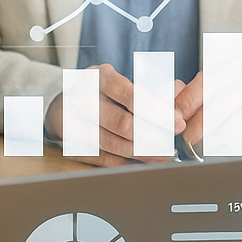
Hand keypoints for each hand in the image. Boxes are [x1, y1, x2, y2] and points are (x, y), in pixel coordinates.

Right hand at [44, 64, 184, 165]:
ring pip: (115, 145)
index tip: (178, 121)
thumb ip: (151, 88)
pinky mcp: (72, 146)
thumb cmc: (101, 92)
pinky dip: (128, 163)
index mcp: (98, 78)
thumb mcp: (122, 81)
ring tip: (164, 155)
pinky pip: (105, 160)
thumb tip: (178, 92)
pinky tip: (145, 162)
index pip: (131, 94)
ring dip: (144, 153)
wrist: (63, 105)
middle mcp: (83, 99)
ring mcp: (74, 124)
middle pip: (124, 124)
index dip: (157, 111)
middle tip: (172, 142)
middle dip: (154, 135)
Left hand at [176, 61, 241, 153]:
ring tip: (203, 149)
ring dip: (214, 141)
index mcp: (235, 67)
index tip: (176, 120)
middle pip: (219, 107)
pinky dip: (235, 146)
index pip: (206, 83)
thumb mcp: (220, 87)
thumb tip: (173, 112)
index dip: (187, 104)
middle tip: (187, 142)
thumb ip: (193, 95)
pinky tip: (225, 149)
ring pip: (235, 125)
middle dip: (198, 128)